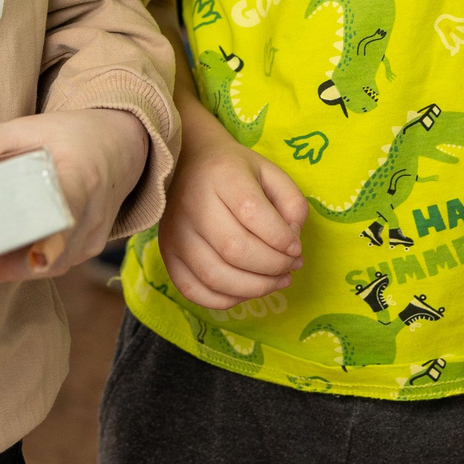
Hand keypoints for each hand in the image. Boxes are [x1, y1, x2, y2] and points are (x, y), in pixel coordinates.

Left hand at [0, 107, 150, 282]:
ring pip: (41, 269)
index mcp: (81, 179)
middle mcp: (91, 218)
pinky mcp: (84, 253)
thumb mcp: (27, 127)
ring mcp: (91, 241)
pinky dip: (13, 265)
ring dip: (0, 267)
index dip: (44, 243)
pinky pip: (45, 268)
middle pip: (44, 255)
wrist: (116, 148)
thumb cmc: (70, 137)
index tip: (22, 258)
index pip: (64, 217)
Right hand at [154, 110, 307, 309]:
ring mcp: (175, 232)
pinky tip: (247, 289)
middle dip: (273, 266)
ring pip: (215, 276)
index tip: (296, 247)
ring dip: (255, 287)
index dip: (281, 238)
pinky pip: (193, 290)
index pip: (251, 212)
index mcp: (222, 175)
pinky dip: (226, 299)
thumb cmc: (237, 172)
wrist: (189, 163)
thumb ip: (292, 204)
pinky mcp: (167, 254)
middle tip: (291, 266)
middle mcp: (192, 203)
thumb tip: (291, 244)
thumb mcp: (272, 174)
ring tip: (277, 281)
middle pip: (234, 249)